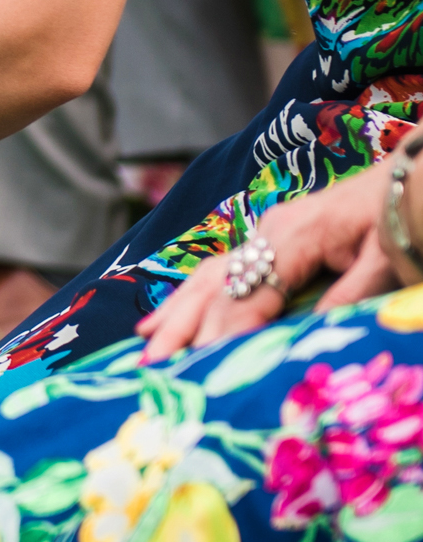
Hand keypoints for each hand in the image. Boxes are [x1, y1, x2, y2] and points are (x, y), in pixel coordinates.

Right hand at [137, 162, 392, 360]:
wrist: (407, 175)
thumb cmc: (399, 214)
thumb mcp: (386, 257)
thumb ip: (350, 294)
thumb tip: (310, 334)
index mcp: (295, 236)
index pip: (249, 293)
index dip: (224, 330)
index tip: (202, 366)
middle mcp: (268, 232)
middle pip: (216, 285)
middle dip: (183, 327)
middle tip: (154, 364)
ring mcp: (264, 234)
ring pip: (208, 277)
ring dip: (174, 314)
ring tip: (145, 347)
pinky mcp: (268, 240)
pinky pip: (218, 271)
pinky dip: (186, 297)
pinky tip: (161, 320)